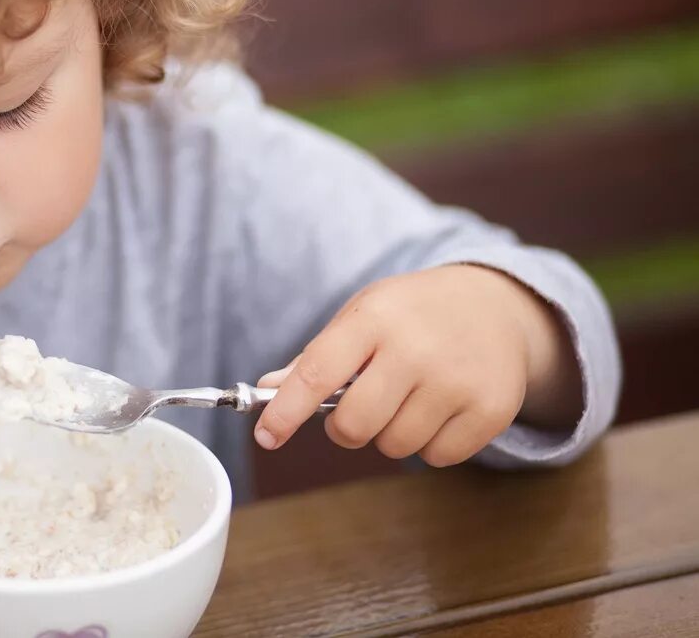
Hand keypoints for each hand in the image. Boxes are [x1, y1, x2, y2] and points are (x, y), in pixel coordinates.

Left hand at [253, 265, 580, 465]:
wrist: (497, 305)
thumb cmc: (413, 314)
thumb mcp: (363, 315)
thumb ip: (316, 357)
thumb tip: (268, 391)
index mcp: (374, 318)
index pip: (317, 372)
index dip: (286, 411)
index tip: (266, 436)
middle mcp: (415, 348)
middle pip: (354, 425)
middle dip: (345, 428)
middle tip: (359, 407)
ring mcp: (457, 380)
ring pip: (394, 446)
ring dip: (391, 434)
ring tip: (409, 398)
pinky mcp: (490, 409)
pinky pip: (436, 457)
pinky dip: (431, 443)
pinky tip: (441, 408)